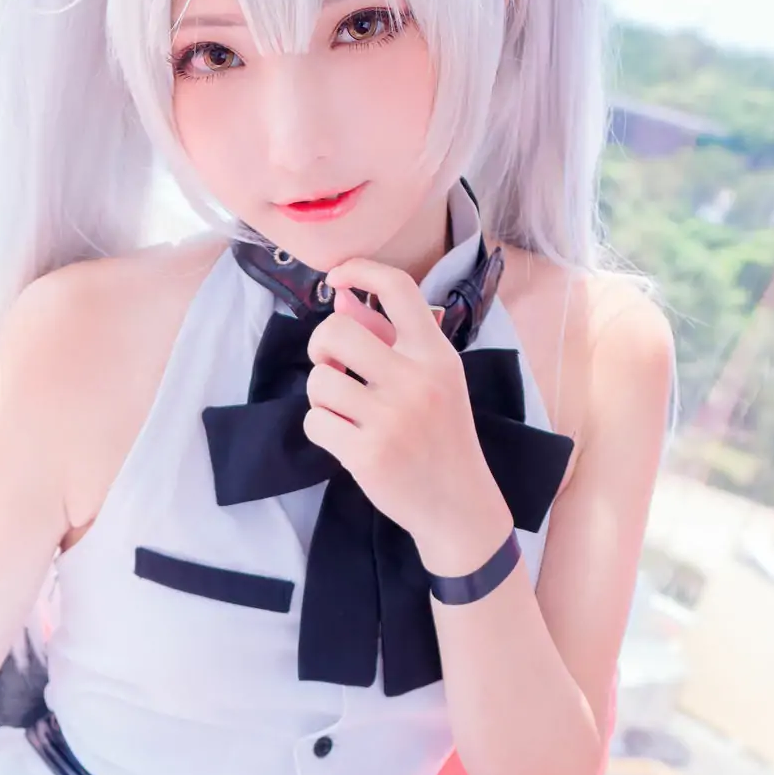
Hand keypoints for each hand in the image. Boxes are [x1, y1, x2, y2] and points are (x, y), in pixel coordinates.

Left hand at [304, 259, 510, 570]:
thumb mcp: (430, 379)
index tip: (337, 277)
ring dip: (321, 395)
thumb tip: (342, 298)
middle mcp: (416, 380)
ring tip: (345, 410)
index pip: (398, 289)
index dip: (359, 270)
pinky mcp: (368, 454)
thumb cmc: (441, 435)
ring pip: (319, 380)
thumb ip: (387, 337)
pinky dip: (321, 428)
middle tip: (331, 365)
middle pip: (336, 330)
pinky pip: (314, 421)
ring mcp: (391, 418)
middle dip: (320, 345)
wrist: (458, 504)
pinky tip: (345, 439)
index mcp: (436, 354)